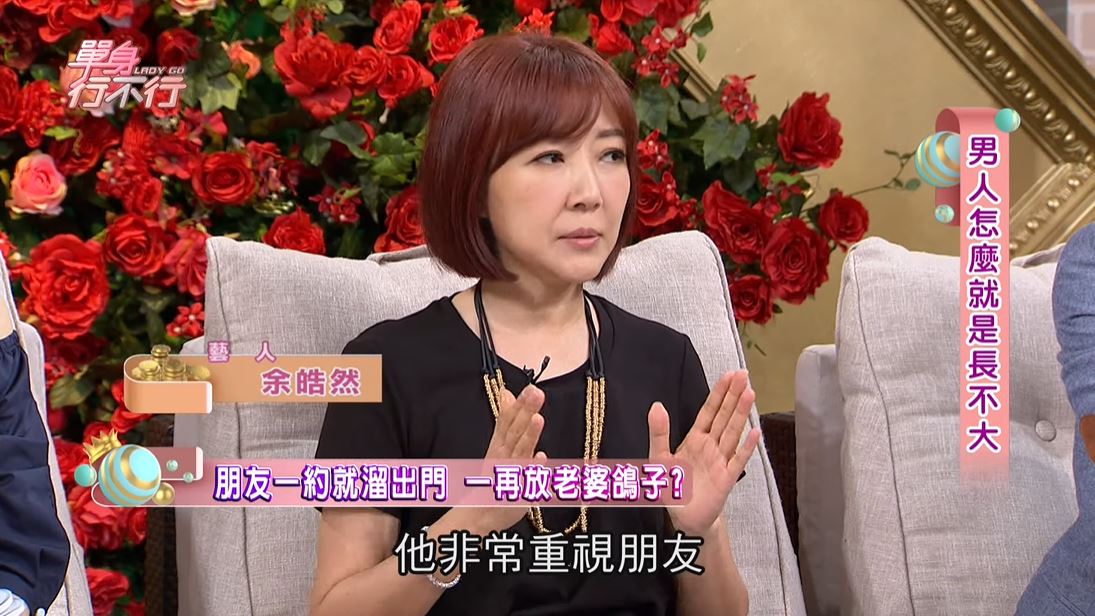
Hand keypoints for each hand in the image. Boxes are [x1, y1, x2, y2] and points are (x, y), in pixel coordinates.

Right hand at [471, 384, 546, 534]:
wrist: (481, 514)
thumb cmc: (494, 476)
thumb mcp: (498, 443)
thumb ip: (505, 419)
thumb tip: (506, 391)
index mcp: (499, 444)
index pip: (508, 420)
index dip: (518, 404)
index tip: (531, 387)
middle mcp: (502, 456)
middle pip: (513, 431)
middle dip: (524, 412)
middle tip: (536, 393)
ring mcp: (509, 473)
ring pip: (520, 452)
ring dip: (529, 435)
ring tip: (538, 418)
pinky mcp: (516, 491)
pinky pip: (525, 479)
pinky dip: (533, 468)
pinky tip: (542, 456)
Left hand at [649, 370, 760, 535]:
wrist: (683, 517)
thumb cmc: (673, 487)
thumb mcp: (658, 458)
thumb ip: (658, 433)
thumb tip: (656, 406)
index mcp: (695, 439)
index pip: (709, 411)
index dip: (719, 393)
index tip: (729, 375)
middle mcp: (711, 446)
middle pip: (724, 417)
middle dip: (733, 396)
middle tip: (743, 375)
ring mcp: (720, 461)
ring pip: (732, 433)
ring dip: (741, 414)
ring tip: (750, 394)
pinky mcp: (726, 479)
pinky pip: (737, 461)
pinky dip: (746, 447)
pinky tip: (754, 433)